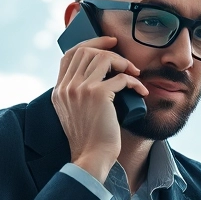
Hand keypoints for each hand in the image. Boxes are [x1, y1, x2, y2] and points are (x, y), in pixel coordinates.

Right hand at [52, 35, 148, 182]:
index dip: (90, 44)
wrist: (92, 157)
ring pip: (103, 58)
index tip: (108, 43)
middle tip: (126, 60)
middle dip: (109, 50)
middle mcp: (67, 87)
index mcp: (59, 91)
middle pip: (87, 51)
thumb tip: (99, 74)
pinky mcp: (98, 94)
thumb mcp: (74, 113)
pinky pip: (121, 77)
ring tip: (133, 74)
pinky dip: (134, 82)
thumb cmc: (90, 138)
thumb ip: (78, 94)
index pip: (69, 55)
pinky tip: (141, 90)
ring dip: (123, 63)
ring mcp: (80, 89)